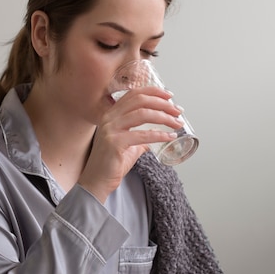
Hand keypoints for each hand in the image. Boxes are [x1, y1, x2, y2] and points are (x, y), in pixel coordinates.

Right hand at [78, 86, 181, 202]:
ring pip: (142, 114)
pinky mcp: (114, 143)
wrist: (97, 181)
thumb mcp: (129, 145)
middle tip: (177, 111)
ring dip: (164, 117)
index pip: (134, 94)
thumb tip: (156, 135)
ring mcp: (111, 129)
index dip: (153, 91)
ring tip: (177, 123)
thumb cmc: (111, 164)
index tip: (169, 95)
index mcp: (112, 114)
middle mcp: (109, 118)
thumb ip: (141, 137)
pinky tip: (169, 137)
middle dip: (163, 103)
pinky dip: (159, 135)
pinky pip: (142, 135)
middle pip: (140, 100)